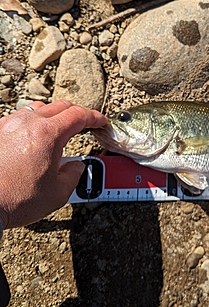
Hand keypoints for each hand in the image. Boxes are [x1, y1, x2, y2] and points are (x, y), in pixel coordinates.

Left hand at [0, 100, 106, 228]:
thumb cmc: (15, 199)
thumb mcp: (58, 193)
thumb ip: (73, 175)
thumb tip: (76, 167)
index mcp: (48, 134)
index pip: (78, 115)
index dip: (94, 117)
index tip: (100, 122)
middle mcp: (28, 123)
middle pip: (60, 106)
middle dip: (77, 113)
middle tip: (84, 124)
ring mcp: (9, 125)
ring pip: (38, 109)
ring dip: (53, 115)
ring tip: (58, 129)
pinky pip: (19, 118)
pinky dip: (32, 123)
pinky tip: (33, 137)